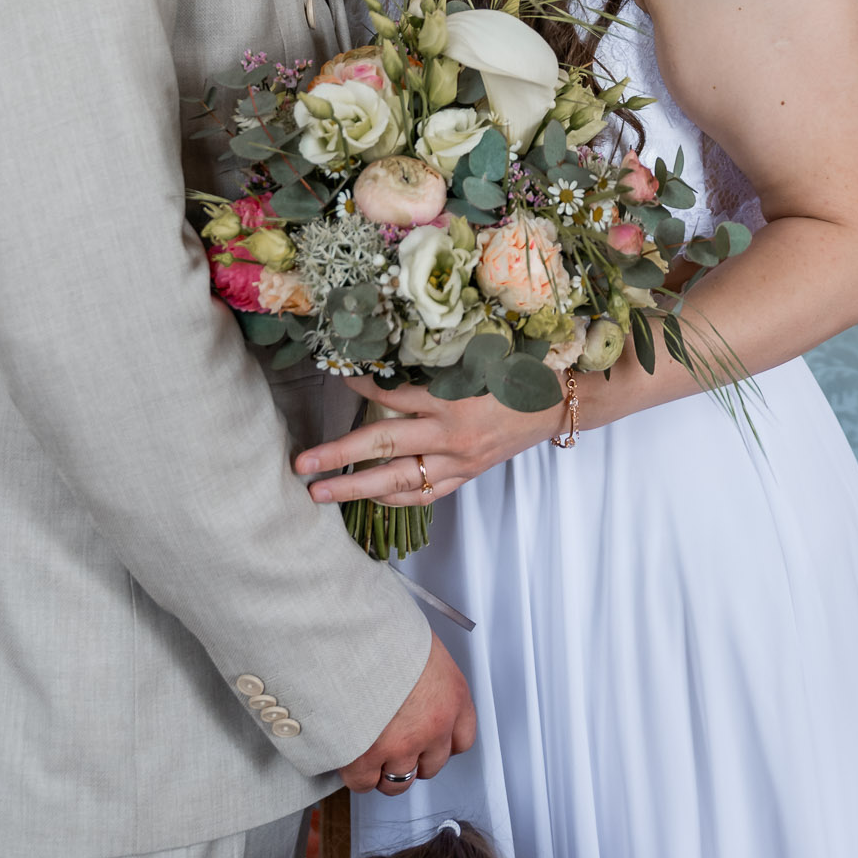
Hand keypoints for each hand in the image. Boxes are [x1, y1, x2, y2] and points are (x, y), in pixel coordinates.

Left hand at [296, 375, 565, 509]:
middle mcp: (450, 437)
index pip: (393, 396)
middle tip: (302, 464)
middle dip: (338, 456)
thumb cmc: (516, 375)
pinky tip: (368, 497)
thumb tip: (387, 360)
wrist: (555, 405)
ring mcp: (457, 463)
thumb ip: (433, 366)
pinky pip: (422, 495)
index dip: (362, 388)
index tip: (338, 378)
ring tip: (320, 491)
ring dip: (354, 488)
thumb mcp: (476, 361)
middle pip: (383, 446)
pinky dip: (392, 498)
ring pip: (396, 482)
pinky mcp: (465, 477)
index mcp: (452, 401)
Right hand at [340, 632, 474, 792]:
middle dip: (411, 758)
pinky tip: (347, 752)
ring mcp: (402, 744)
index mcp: (452, 695)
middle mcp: (434, 726)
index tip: (426, 740)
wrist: (347, 628)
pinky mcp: (367, 756)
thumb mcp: (416, 645)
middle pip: (431, 766)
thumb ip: (421, 675)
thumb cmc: (379, 627)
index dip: (439, 743)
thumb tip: (408, 687)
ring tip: (365, 748)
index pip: (461, 740)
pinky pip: (363, 782)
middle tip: (390, 742)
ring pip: (398, 782)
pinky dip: (355, 773)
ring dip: (383, 770)